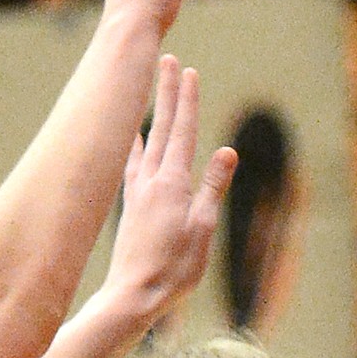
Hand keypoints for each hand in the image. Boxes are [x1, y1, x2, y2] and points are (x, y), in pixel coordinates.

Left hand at [105, 55, 235, 318]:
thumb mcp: (202, 229)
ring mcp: (137, 193)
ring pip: (144, 142)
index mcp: (172, 184)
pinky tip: (129, 139)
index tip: (189, 72)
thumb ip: (212, 188)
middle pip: (161, 128)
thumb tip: (227, 151)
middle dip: (167, 93)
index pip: (183, 133)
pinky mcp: (129, 207)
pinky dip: (132, 145)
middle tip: (169, 61)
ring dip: (150, 113)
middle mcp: (150, 182)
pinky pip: (131, 165)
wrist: (131, 296)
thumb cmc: (172, 269)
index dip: (187, 101)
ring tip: (146, 89)